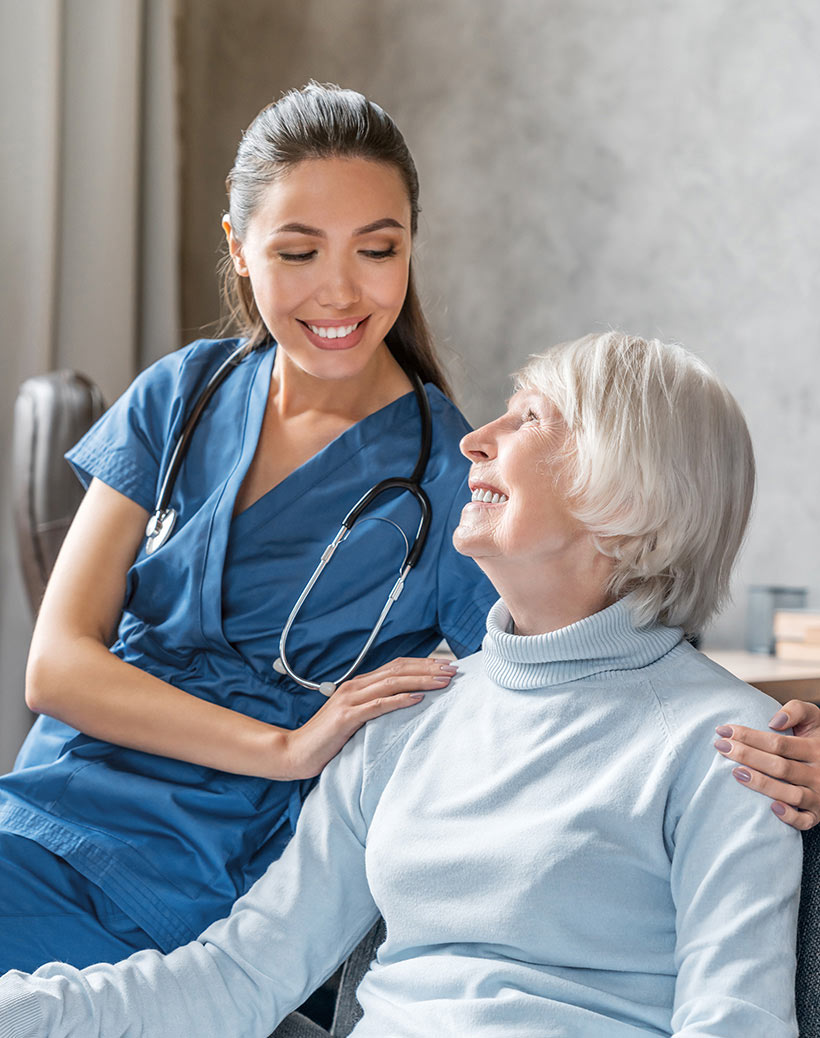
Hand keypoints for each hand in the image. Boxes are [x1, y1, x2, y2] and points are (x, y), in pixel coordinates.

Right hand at [284, 656, 457, 779]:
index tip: (446, 667)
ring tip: (443, 681)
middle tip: (453, 670)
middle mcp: (355, 686)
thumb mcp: (355, 718)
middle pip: (398, 670)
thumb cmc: (327, 738)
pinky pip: (378, 705)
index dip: (422, 665)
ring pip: (392, 683)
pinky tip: (418, 698)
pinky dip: (400, 700)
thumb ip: (374, 708)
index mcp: (358, 684)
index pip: (396, 667)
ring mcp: (350, 700)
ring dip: (421, 680)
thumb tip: (405, 706)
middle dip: (428, 669)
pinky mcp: (346, 717)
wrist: (295, 752)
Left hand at [713, 700, 819, 829]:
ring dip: (761, 784)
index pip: (778, 743)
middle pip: (779, 766)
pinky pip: (805, 820)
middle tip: (720, 747)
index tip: (724, 731)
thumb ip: (796, 710)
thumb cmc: (817, 738)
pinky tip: (771, 808)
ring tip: (735, 773)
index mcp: (815, 748)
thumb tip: (774, 721)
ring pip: (790, 793)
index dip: (749, 736)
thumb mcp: (814, 718)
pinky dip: (790, 816)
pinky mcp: (818, 814)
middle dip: (747, 756)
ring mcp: (818, 795)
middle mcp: (818, 772)